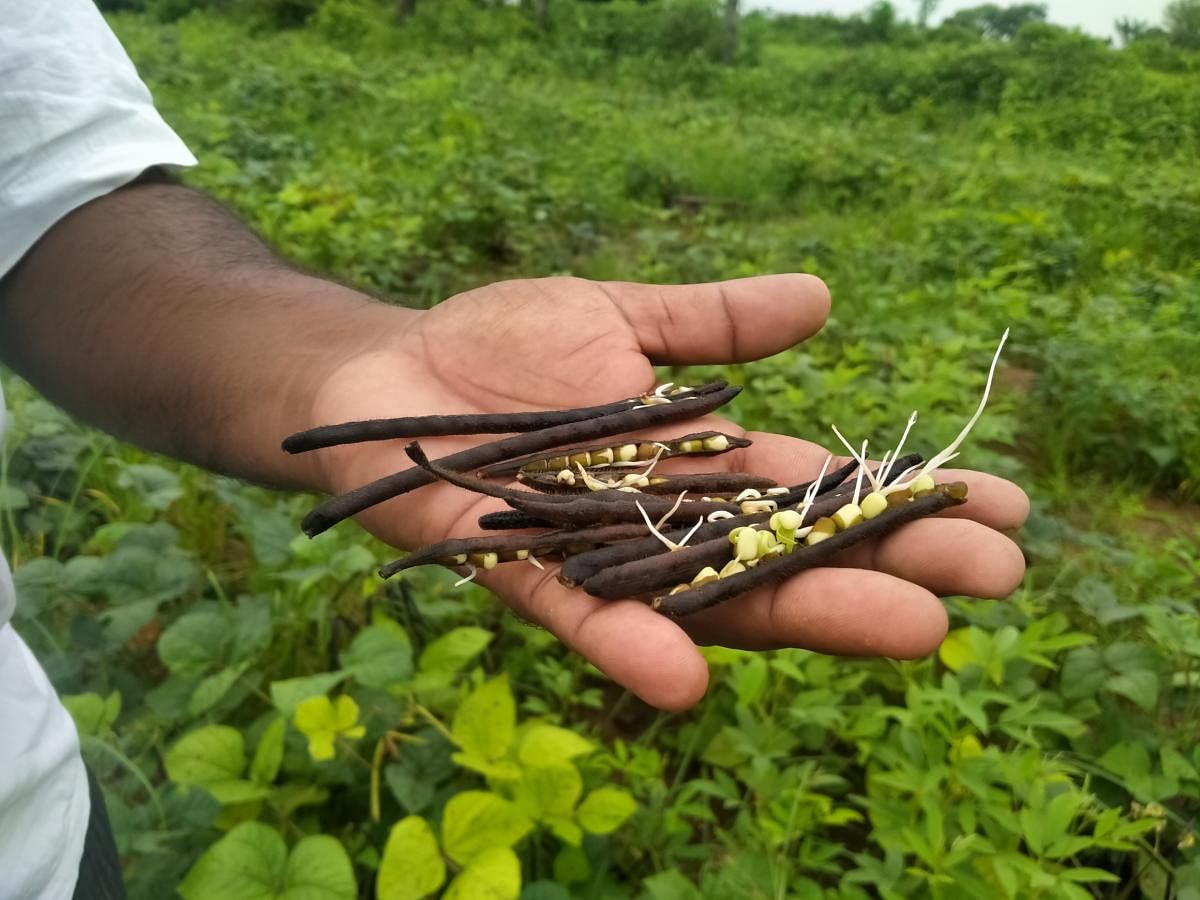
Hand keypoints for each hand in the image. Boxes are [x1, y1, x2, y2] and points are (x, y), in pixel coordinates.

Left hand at [307, 274, 1028, 708]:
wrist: (384, 373)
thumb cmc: (497, 349)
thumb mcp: (617, 314)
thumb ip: (710, 322)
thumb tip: (823, 300)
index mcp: (697, 468)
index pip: (817, 490)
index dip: (901, 499)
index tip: (1004, 506)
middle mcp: (666, 524)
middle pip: (789, 554)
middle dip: (890, 563)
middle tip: (1001, 580)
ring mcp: (602, 557)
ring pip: (713, 600)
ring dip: (806, 616)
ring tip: (912, 632)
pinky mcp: (523, 576)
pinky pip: (583, 621)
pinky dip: (632, 648)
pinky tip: (692, 678)